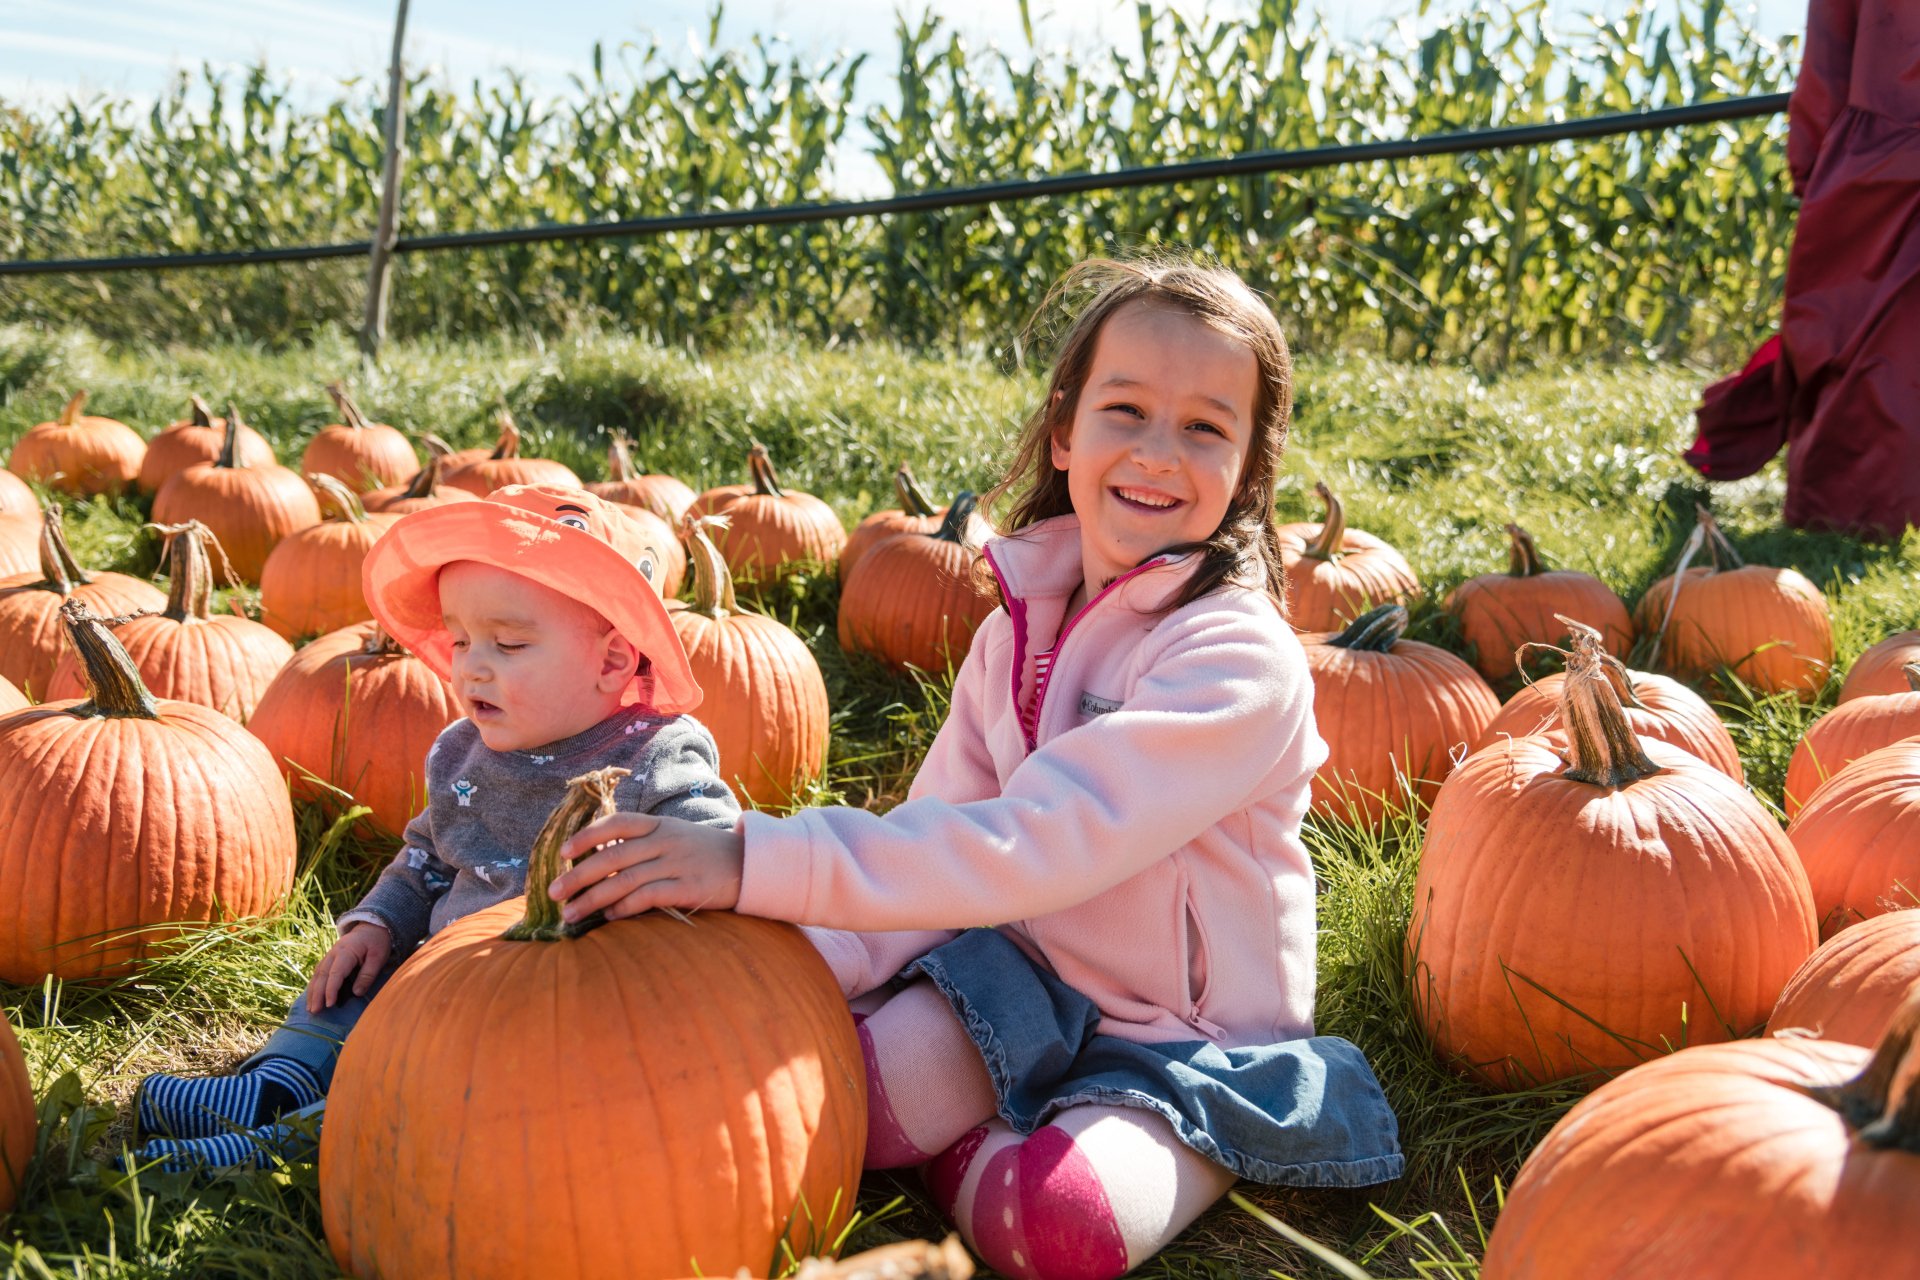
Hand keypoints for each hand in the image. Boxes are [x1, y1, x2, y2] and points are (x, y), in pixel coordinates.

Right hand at [306, 922, 392, 1013]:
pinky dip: (314, 985)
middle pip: (322, 975)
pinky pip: (319, 973)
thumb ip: (368, 974)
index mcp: (346, 951)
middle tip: (315, 1011)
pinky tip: (313, 997)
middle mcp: (333, 953)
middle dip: (317, 994)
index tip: (329, 1004)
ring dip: (312, 992)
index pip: (335, 973)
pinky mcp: (329, 959)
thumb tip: (356, 993)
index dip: (331, 990)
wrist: (371, 927)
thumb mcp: (379, 957)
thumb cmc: (377, 942)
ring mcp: (329, 955)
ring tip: (311, 1009)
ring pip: (317, 974)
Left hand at [551, 813, 745, 922]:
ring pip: (624, 881)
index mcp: (660, 825)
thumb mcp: (675, 837)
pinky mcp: (688, 888)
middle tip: (553, 893)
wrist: (750, 865)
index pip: (617, 823)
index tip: (563, 851)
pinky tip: (609, 918)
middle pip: (612, 857)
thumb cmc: (704, 854)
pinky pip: (648, 897)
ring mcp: (678, 864)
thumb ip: (643, 843)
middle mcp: (666, 841)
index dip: (587, 835)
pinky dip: (625, 908)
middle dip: (578, 876)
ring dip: (593, 899)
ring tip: (571, 915)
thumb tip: (599, 859)